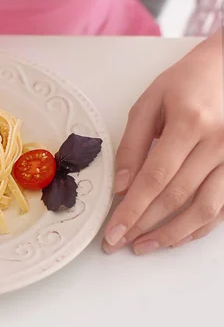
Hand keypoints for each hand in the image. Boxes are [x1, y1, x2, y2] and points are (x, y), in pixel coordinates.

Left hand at [103, 31, 223, 254]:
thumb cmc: (188, 80)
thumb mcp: (151, 101)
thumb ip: (133, 143)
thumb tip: (121, 186)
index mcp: (189, 123)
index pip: (154, 178)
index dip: (132, 209)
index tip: (113, 231)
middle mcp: (218, 143)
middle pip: (176, 197)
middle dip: (144, 225)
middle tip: (119, 242)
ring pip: (205, 209)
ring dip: (173, 234)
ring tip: (144, 246)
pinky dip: (200, 226)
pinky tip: (178, 235)